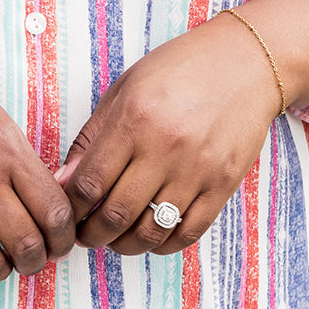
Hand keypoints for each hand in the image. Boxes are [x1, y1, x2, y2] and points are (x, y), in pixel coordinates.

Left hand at [57, 13, 282, 256]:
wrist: (244, 63)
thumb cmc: (178, 70)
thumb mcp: (124, 90)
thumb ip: (91, 137)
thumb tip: (64, 182)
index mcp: (133, 120)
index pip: (89, 183)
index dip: (71, 208)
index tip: (66, 213)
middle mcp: (164, 148)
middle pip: (116, 215)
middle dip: (91, 234)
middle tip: (84, 235)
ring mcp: (197, 169)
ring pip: (151, 231)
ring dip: (124, 245)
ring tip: (114, 239)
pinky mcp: (223, 184)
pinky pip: (188, 232)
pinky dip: (163, 244)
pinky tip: (150, 236)